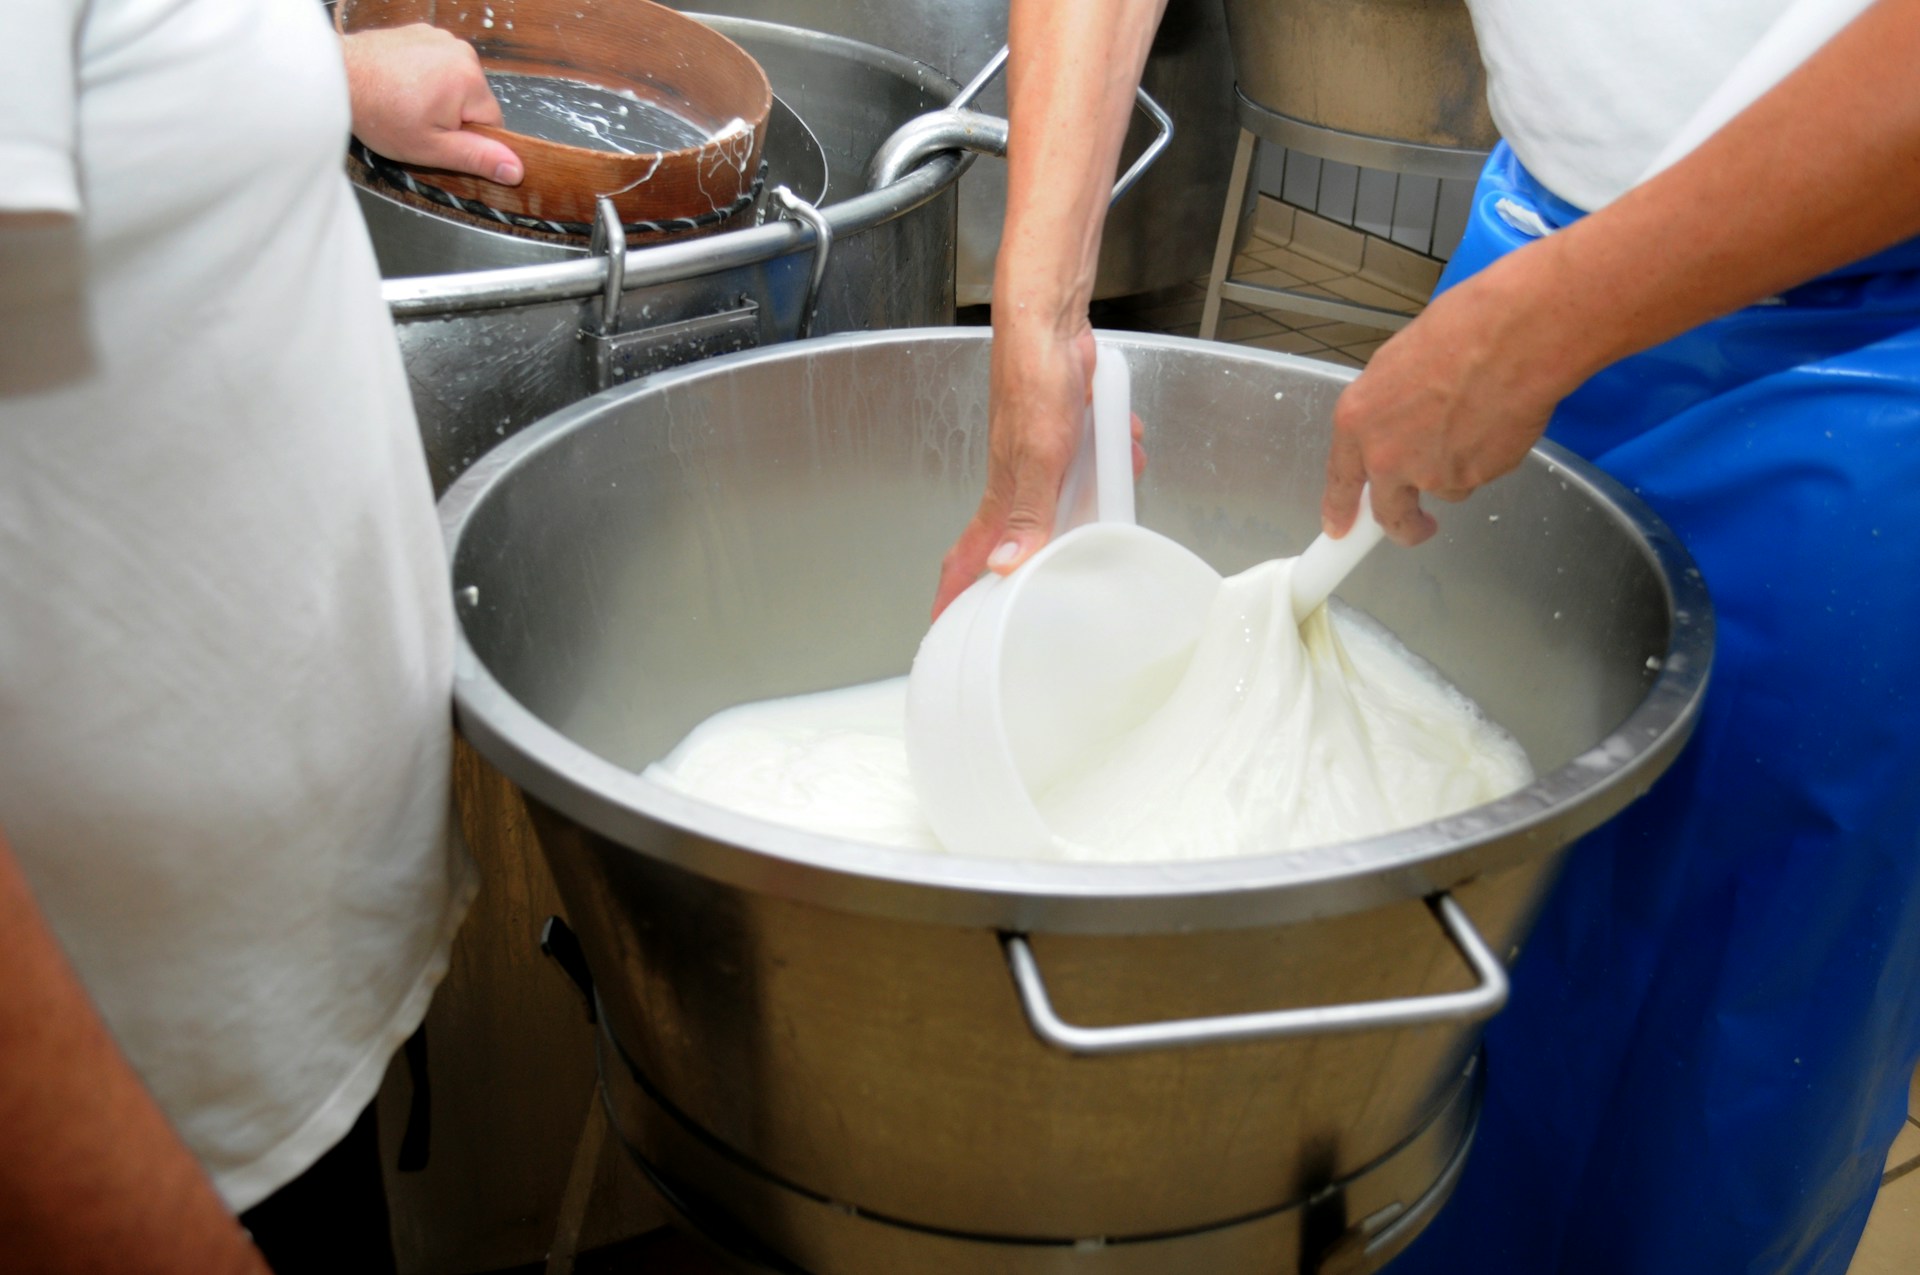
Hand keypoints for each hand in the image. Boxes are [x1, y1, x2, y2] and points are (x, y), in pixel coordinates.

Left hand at [340, 25, 522, 184]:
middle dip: (451, 115)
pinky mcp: (422, 32)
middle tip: (416, 120)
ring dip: (438, 96)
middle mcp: (461, 51)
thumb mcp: (431, 148)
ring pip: (456, 82)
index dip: (466, 138)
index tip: (436, 136)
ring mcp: (440, 37)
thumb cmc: (378, 112)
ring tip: (404, 101)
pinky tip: (400, 84)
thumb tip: (516, 168)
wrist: (335, 77)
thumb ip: (477, 157)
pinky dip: (424, 76)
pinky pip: (437, 64)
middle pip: (474, 100)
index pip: (492, 122)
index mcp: (469, 79)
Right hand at [932, 322, 1145, 616]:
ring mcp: (1046, 463)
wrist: (1053, 328)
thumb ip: (1028, 515)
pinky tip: (1123, 441)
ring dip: (1103, 485)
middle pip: (1030, 539)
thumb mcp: (1039, 457)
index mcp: (1002, 497)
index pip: (969, 557)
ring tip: (1116, 463)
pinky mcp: (1070, 441)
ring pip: (1076, 501)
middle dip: (1055, 548)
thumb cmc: (1034, 381)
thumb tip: (1006, 566)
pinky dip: (1115, 454)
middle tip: (1069, 572)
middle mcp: (1020, 484)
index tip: (947, 626)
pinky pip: (1099, 466)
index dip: (955, 594)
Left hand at [1320, 257, 1576, 545]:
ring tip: (1480, 419)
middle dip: (1404, 526)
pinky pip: (1478, 476)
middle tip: (1417, 526)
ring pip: (1443, 487)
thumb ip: (1386, 409)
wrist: (1517, 336)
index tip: (1341, 528)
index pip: (1341, 480)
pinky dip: (1488, 458)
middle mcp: (1387, 456)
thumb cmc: (1462, 330)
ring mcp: (1431, 474)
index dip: (1341, 508)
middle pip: (1390, 513)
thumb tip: (1391, 425)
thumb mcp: (1397, 364)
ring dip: (1457, 468)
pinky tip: (1498, 420)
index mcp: (1357, 420)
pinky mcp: (1473, 479)